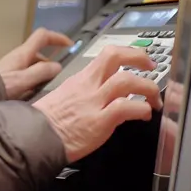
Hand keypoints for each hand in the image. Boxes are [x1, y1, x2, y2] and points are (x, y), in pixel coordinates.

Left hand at [0, 28, 72, 99]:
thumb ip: (41, 72)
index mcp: (23, 53)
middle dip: (52, 63)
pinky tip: (35, 92)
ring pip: (35, 65)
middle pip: (40, 53)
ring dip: (44, 73)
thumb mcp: (24, 80)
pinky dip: (35, 80)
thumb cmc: (0, 86)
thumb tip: (57, 66)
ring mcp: (14, 65)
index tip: (69, 45)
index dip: (57, 37)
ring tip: (49, 88)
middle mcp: (19, 56)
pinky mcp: (10, 75)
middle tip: (60, 76)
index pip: (42, 36)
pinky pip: (28, 73)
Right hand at [33, 45, 162, 162]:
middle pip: (117, 57)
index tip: (139, 60)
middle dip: (140, 58)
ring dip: (148, 87)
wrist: (35, 137)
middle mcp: (89, 85)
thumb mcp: (65, 96)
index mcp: (81, 78)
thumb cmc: (47, 121)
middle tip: (152, 67)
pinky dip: (142, 109)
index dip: (128, 53)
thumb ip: (85, 93)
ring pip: (128, 81)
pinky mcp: (100, 121)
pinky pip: (128, 108)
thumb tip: (102, 96)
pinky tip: (144, 115)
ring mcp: (94, 101)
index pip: (107, 54)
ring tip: (154, 99)